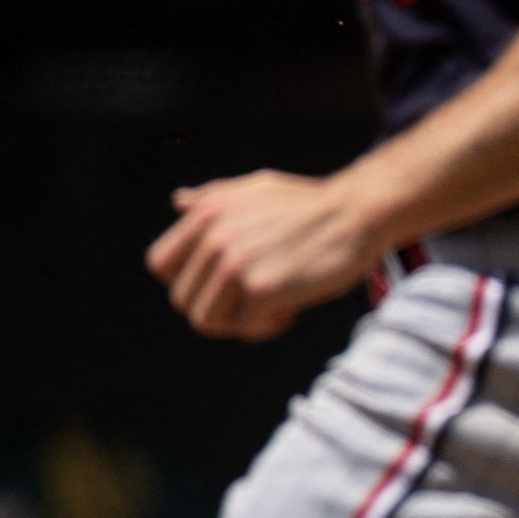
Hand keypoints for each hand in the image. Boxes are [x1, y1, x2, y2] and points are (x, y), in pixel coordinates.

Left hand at [147, 171, 390, 339]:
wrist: (357, 212)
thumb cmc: (313, 204)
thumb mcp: (256, 188)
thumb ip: (213, 197)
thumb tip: (179, 201)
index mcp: (206, 213)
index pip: (161, 265)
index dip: (189, 281)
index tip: (221, 284)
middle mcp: (213, 237)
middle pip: (183, 300)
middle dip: (218, 308)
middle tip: (253, 303)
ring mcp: (236, 264)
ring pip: (206, 321)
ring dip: (239, 323)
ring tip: (269, 309)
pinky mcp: (263, 288)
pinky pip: (248, 329)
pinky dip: (269, 327)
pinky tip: (291, 310)